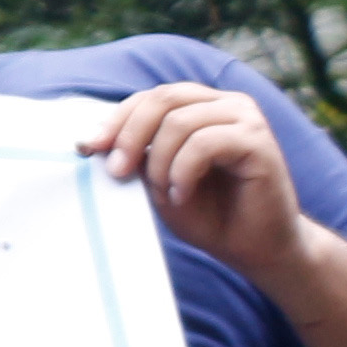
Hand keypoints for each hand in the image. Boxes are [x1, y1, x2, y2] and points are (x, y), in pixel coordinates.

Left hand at [83, 83, 306, 273]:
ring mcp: (245, 118)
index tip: (87, 148)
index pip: (151, 97)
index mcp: (202, 106)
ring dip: (160, 161)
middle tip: (117, 172)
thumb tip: (93, 141)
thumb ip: (138, 156)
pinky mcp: (259, 141)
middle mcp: (226, 104)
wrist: (256, 249)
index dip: (117, 119)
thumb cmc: (209, 216)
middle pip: (162, 98)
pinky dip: (183, 171)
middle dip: (129, 134)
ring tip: (165, 192)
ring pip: (180, 121)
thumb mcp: (160, 182)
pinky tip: (182, 195)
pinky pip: (204, 143)